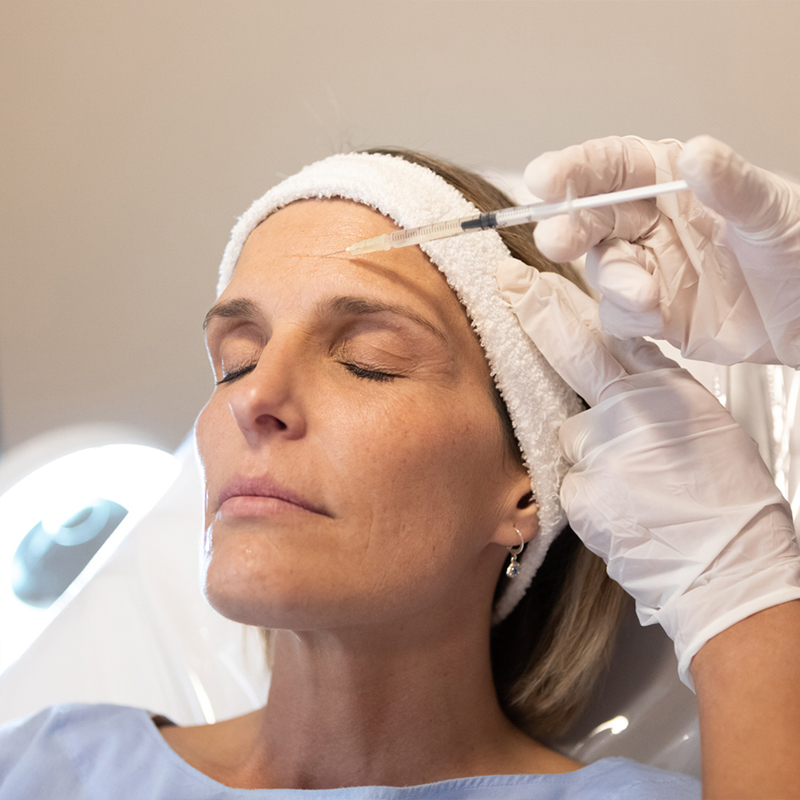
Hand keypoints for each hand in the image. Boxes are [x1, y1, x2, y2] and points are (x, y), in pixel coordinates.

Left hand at [497, 256, 799, 687]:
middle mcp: (628, 414)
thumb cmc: (725, 498)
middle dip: (536, 317)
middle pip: (568, 359)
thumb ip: (654, 387)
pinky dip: (585, 491)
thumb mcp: (702, 422)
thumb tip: (620, 359)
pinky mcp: (580, 496)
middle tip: (508, 286)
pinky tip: (619, 506)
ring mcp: (600, 454)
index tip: (526, 282)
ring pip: (567, 435)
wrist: (727, 567)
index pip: (602, 334)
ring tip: (628, 479)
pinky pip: (567, 481)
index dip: (557, 306)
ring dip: (585, 449)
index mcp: (664, 391)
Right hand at [525, 135, 799, 366]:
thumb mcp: (775, 212)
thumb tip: (693, 155)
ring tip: (644, 295)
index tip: (545, 178)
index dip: (575, 169)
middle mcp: (654, 223)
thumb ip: (732, 185)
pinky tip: (656, 317)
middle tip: (558, 240)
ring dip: (612, 282)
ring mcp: (651, 269)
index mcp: (676, 182)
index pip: (614, 166)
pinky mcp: (655, 313)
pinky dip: (629, 317)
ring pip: (602, 270)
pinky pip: (620, 314)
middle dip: (570, 228)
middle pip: (592, 218)